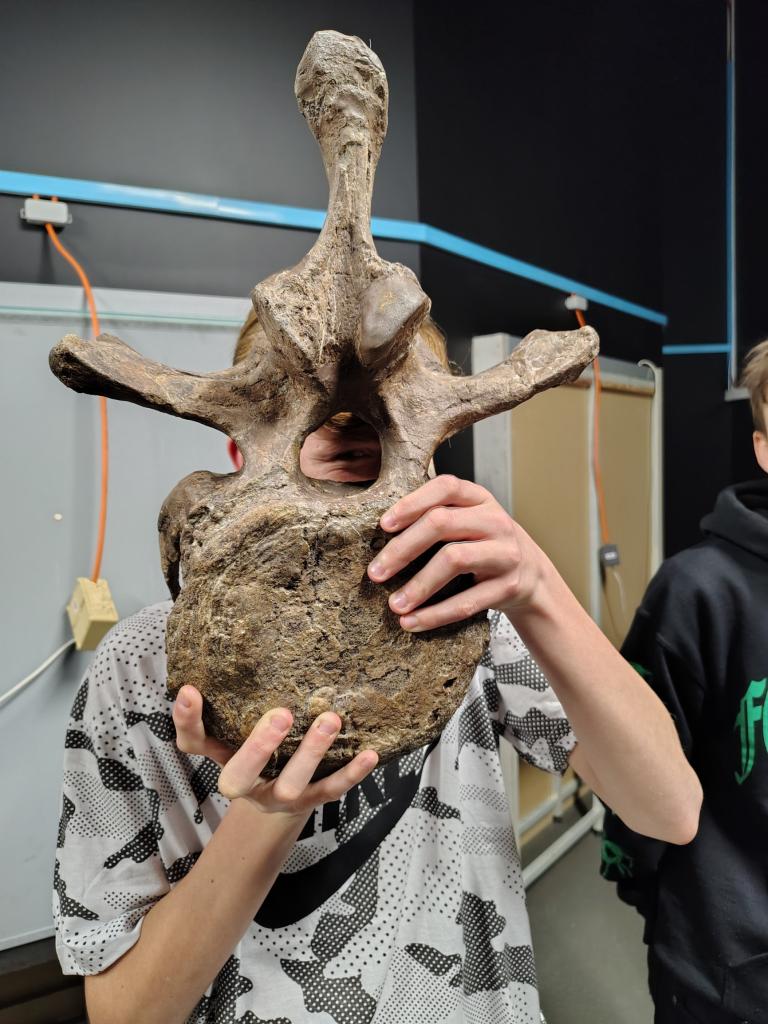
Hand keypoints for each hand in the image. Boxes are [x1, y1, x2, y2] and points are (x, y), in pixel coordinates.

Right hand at [173, 686, 377, 816]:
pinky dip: (351, 774)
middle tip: (281, 714)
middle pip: (240, 775)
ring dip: (311, 754)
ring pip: (291, 784)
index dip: (187, 721)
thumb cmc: (255, 753)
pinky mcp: (311, 801)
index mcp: (222, 759)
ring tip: (330, 720)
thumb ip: (221, 703)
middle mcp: (247, 785)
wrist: (277, 802)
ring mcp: (279, 797)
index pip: (194, 743)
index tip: (191, 690)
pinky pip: (331, 789)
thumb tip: (204, 669)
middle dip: (260, 747)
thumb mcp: (233, 729)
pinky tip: (369, 754)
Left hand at [367, 474, 549, 630]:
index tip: (384, 525)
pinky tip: (411, 622)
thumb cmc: (485, 543)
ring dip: (417, 586)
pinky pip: (466, 601)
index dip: (411, 504)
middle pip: (441, 524)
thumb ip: (437, 514)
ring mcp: (505, 553)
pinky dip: (435, 614)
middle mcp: (495, 520)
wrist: (532, 576)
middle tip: (375, 573)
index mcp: (479, 498)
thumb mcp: (469, 519)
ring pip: (453, 560)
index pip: (444, 488)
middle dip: (402, 549)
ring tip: (393, 604)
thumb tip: (381, 529)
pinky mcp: (508, 586)